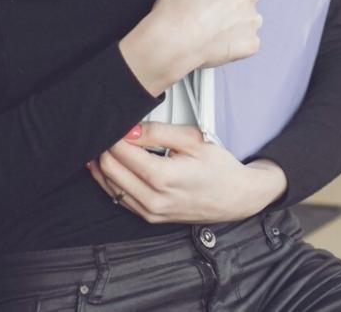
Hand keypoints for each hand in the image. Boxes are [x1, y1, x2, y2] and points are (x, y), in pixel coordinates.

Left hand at [86, 122, 286, 223]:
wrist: (236, 198)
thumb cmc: (220, 169)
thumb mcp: (193, 140)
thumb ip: (159, 132)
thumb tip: (131, 129)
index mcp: (163, 178)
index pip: (120, 152)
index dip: (114, 133)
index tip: (118, 122)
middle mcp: (153, 199)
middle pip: (109, 169)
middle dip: (105, 147)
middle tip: (113, 132)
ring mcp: (150, 212)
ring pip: (109, 186)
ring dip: (104, 164)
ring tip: (110, 146)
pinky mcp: (149, 217)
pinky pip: (118, 198)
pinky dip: (112, 180)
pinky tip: (114, 166)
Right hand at [120, 0, 260, 93]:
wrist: (171, 44)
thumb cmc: (174, 13)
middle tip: (209, 3)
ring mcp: (252, 17)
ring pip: (247, 13)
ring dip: (234, 16)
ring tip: (210, 24)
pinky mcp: (251, 41)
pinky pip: (247, 36)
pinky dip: (236, 38)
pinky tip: (216, 39)